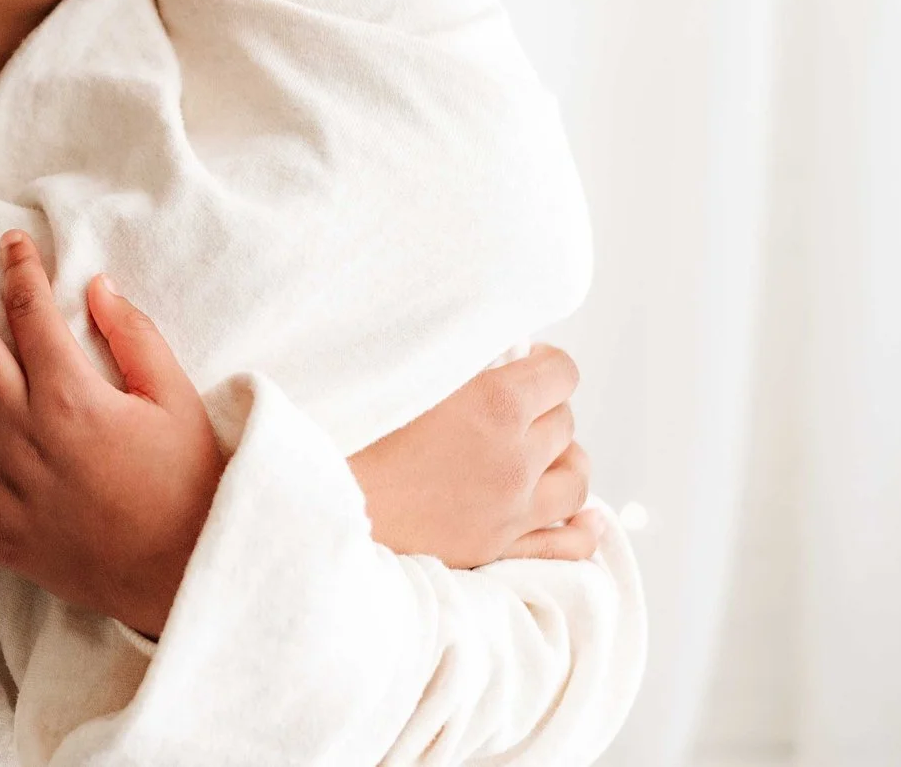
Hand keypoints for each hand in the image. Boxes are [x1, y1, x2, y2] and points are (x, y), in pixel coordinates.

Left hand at [0, 231, 222, 638]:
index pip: (29, 310)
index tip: (11, 241)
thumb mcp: (176, 399)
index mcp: (72, 398)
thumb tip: (96, 285)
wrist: (184, 578)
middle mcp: (24, 436)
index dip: (17, 266)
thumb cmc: (188, 485)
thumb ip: (134, 336)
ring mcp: (0, 486)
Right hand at [346, 343, 600, 567]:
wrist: (318, 504)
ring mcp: (511, 512)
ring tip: (536, 450)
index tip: (521, 362)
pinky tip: (583, 515)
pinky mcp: (498, 551)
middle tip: (510, 404)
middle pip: (565, 422)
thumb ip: (457, 360)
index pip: (561, 372)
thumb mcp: (402, 374)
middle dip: (543, 407)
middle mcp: (514, 460)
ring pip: (576, 479)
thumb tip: (497, 350)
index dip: (543, 362)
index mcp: (495, 405)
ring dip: (561, 458)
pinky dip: (582, 526)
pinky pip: (568, 544)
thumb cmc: (346, 429)